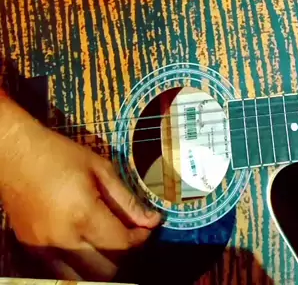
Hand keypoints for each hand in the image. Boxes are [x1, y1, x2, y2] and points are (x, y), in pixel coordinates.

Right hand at [0, 119, 160, 280]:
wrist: (16, 154)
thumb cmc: (60, 154)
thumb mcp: (100, 168)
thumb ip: (126, 199)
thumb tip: (151, 219)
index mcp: (84, 214)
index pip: (122, 244)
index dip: (141, 238)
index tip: (147, 227)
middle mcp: (64, 239)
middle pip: (106, 271)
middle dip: (123, 255)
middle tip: (128, 234)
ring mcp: (45, 249)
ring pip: (83, 279)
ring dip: (101, 266)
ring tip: (106, 242)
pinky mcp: (32, 251)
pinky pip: (61, 273)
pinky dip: (78, 267)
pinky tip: (84, 245)